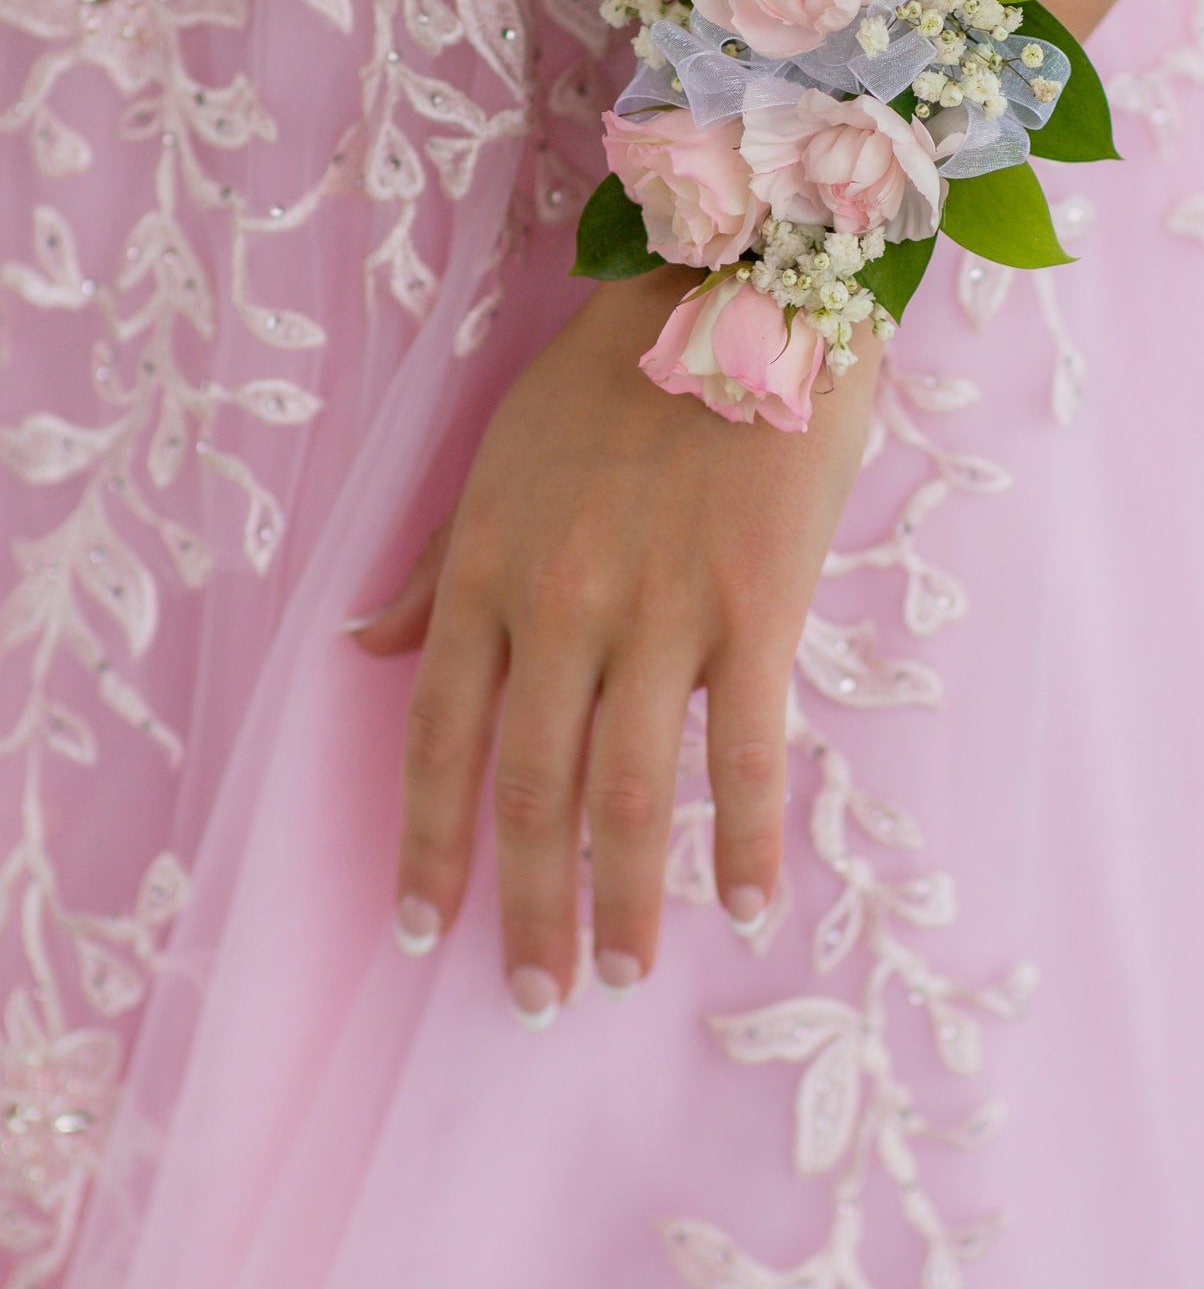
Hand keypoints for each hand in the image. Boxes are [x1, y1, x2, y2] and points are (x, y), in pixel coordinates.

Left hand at [351, 266, 877, 1023]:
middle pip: (531, 791)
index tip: (421, 929)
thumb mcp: (496, 463)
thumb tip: (361, 646)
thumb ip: (435, 569)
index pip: (439, 740)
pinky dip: (745, 842)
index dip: (429, 846)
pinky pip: (748, 754)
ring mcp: (660, 615)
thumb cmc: (612, 375)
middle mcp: (560, 608)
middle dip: (524, 907)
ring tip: (624, 974)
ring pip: (628, 794)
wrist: (741, 294)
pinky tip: (744, 906)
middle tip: (535, 995)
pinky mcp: (756, 612)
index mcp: (487, 572)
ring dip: (623, 902)